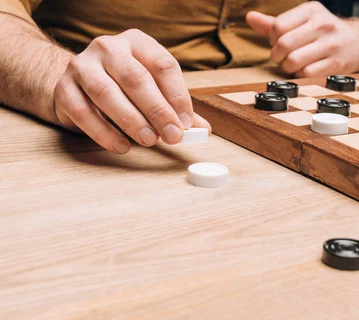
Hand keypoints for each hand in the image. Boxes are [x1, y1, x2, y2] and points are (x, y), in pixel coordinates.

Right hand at [53, 29, 210, 153]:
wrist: (77, 85)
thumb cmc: (124, 88)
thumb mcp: (153, 90)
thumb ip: (176, 109)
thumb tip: (204, 130)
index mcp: (137, 43)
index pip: (162, 64)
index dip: (178, 95)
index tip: (187, 122)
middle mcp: (108, 48)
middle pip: (135, 77)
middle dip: (157, 110)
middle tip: (173, 136)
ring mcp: (82, 66)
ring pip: (106, 92)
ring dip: (131, 120)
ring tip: (149, 141)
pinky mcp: (64, 89)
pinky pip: (83, 112)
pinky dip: (104, 132)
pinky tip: (122, 146)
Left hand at [246, 2, 358, 76]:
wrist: (358, 43)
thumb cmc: (323, 33)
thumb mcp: (302, 22)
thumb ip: (275, 22)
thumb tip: (250, 17)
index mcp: (311, 10)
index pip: (278, 26)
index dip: (272, 39)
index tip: (278, 43)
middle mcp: (322, 24)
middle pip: (284, 44)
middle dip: (277, 55)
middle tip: (282, 58)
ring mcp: (331, 44)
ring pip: (293, 61)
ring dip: (288, 67)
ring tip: (293, 65)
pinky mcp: (336, 63)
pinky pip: (306, 73)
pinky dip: (300, 75)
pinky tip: (304, 70)